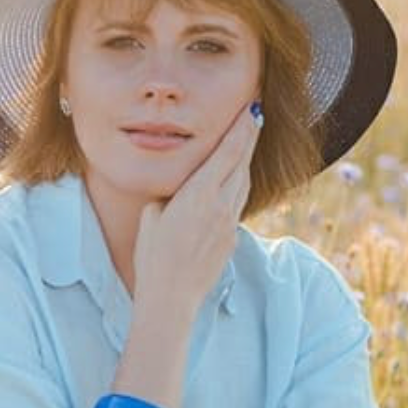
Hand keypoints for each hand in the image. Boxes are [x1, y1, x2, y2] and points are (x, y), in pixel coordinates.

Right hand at [132, 102, 260, 315]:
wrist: (171, 299)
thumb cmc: (153, 257)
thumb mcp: (151, 216)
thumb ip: (170, 195)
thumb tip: (180, 187)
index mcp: (199, 195)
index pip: (228, 153)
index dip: (242, 128)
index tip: (251, 108)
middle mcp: (221, 206)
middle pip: (242, 163)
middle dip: (249, 137)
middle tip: (256, 113)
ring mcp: (229, 224)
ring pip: (244, 183)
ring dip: (246, 160)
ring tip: (248, 142)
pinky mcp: (231, 239)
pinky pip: (238, 204)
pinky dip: (239, 185)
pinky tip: (235, 181)